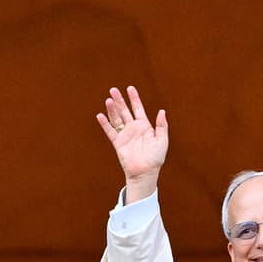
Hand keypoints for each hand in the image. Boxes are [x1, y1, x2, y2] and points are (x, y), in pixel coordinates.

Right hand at [96, 85, 167, 202]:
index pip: (138, 108)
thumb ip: (162, 126)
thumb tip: (162, 111)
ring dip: (112, 109)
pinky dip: (105, 124)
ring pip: (117, 119)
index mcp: (144, 126)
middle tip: (113, 89)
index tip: (130, 88)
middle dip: (120, 100)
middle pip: (125, 111)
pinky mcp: (118, 143)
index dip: (134, 98)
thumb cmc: (156, 158)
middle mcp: (133, 128)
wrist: (146, 173)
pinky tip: (100, 115)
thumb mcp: (162, 140)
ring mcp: (125, 135)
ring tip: (108, 100)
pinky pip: (110, 132)